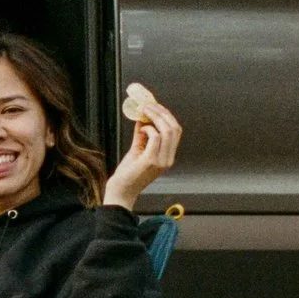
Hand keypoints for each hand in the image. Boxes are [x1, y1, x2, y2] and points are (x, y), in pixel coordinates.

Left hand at [103, 92, 183, 208]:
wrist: (122, 191)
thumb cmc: (129, 172)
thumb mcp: (138, 150)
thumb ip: (142, 135)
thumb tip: (142, 118)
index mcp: (168, 156)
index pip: (176, 131)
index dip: (167, 116)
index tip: (156, 106)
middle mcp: (168, 159)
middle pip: (175, 129)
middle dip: (162, 113)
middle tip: (148, 105)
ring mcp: (161, 161)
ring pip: (167, 131)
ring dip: (155, 117)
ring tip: (144, 112)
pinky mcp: (151, 161)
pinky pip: (155, 138)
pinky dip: (148, 128)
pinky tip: (140, 128)